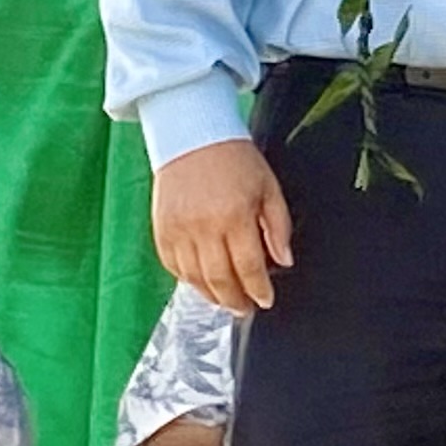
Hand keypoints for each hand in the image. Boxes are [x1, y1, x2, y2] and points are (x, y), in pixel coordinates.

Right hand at [153, 138, 292, 314]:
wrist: (193, 135)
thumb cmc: (235, 159)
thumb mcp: (269, 188)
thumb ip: (278, 227)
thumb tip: (284, 260)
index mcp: (234, 216)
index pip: (249, 267)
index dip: (259, 290)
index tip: (265, 300)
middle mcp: (203, 227)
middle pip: (220, 279)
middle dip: (235, 300)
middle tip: (246, 309)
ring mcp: (178, 229)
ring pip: (195, 278)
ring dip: (212, 295)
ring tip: (226, 300)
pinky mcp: (161, 228)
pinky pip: (173, 265)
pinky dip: (188, 279)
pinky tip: (201, 282)